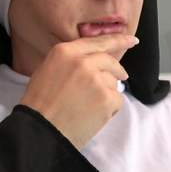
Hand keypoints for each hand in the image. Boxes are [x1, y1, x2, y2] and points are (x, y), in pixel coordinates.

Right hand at [19, 34, 138, 149]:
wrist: (41, 131)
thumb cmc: (39, 105)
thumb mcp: (46, 71)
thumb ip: (69, 61)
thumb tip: (91, 60)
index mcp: (65, 52)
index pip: (98, 42)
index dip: (118, 40)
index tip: (131, 40)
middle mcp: (82, 61)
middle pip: (110, 61)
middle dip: (118, 70)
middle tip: (122, 77)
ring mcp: (96, 79)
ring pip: (113, 82)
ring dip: (107, 93)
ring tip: (89, 107)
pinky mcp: (106, 98)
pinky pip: (117, 99)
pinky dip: (110, 108)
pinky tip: (94, 116)